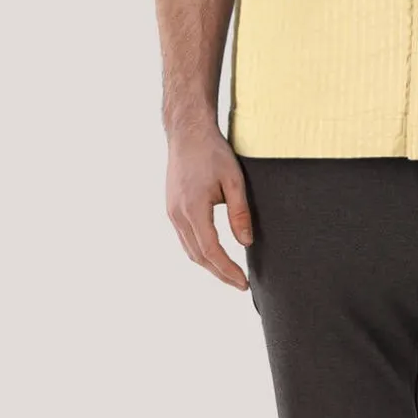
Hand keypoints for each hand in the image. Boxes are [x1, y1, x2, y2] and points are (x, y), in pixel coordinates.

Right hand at [165, 121, 252, 288]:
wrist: (187, 133)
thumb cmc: (212, 152)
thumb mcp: (234, 180)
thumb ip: (239, 212)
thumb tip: (245, 242)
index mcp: (193, 208)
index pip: (211, 250)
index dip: (227, 270)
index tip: (243, 282)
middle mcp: (177, 214)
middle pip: (198, 256)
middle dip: (220, 273)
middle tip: (240, 284)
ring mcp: (171, 212)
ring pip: (189, 249)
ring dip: (209, 265)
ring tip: (230, 274)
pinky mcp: (172, 208)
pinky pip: (185, 238)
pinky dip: (200, 251)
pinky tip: (214, 255)